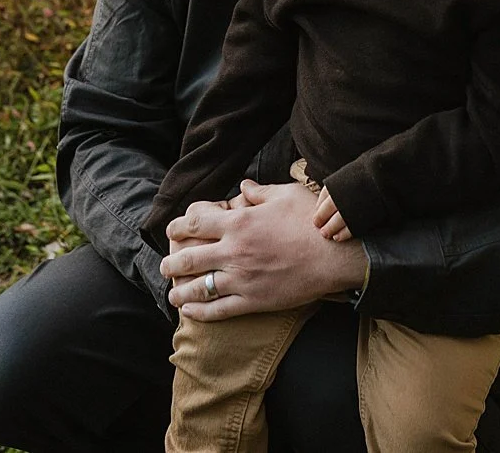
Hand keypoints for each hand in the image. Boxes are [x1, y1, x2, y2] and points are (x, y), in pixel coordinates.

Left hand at [160, 179, 367, 321]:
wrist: (336, 257)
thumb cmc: (313, 222)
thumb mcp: (285, 195)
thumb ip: (259, 192)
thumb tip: (243, 186)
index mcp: (238, 224)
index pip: (195, 223)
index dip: (178, 226)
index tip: (172, 231)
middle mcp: (234, 252)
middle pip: (189, 258)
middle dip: (171, 264)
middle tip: (164, 266)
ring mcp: (243, 279)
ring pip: (200, 287)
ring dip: (180, 290)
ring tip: (171, 293)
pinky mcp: (256, 301)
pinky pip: (220, 309)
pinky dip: (201, 312)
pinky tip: (189, 312)